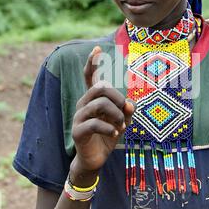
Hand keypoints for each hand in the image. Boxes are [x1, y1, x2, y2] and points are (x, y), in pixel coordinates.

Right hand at [71, 46, 134, 171]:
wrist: (95, 159)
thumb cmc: (108, 136)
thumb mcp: (122, 121)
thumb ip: (127, 110)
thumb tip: (130, 104)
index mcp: (93, 99)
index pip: (89, 76)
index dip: (92, 63)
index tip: (97, 49)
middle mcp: (83, 104)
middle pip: (101, 88)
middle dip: (118, 98)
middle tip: (125, 112)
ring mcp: (78, 117)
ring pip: (99, 104)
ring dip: (116, 115)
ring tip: (121, 126)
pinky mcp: (77, 131)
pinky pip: (94, 123)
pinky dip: (109, 128)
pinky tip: (114, 133)